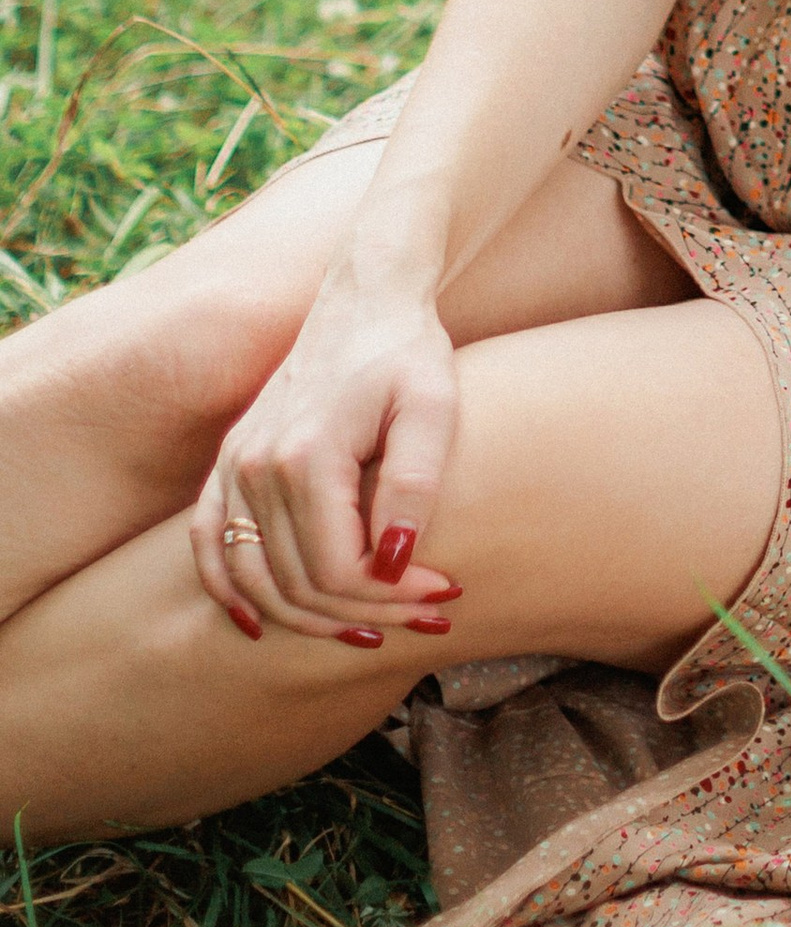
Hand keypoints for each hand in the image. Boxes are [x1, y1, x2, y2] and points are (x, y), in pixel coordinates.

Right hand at [188, 260, 463, 648]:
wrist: (365, 297)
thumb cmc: (407, 350)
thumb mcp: (433, 408)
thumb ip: (413, 486)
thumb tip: (393, 564)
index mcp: (306, 456)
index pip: (341, 569)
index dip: (396, 596)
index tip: (446, 593)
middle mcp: (257, 467)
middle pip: (300, 584)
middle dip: (366, 613)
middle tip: (426, 618)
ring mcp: (234, 465)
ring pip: (255, 578)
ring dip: (308, 619)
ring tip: (370, 629)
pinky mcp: (228, 462)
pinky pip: (207, 544)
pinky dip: (226, 590)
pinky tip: (254, 624)